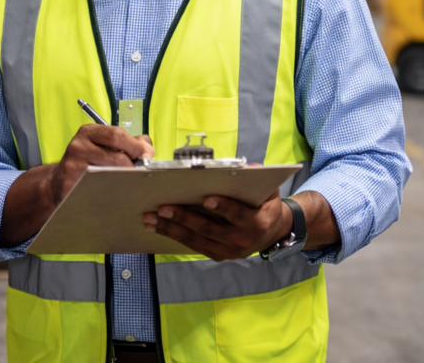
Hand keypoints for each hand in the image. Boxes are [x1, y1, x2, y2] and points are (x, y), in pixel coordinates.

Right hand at [50, 125, 153, 205]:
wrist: (59, 184)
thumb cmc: (89, 164)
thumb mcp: (106, 147)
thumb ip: (130, 144)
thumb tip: (148, 149)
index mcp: (89, 131)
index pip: (117, 134)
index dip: (136, 146)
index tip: (147, 156)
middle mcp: (79, 143)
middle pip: (115, 149)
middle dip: (133, 160)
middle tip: (141, 170)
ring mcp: (73, 162)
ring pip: (109, 168)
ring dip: (125, 175)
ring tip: (131, 180)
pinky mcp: (70, 181)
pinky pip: (98, 185)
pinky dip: (112, 187)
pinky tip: (117, 190)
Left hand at [143, 190, 293, 260]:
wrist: (272, 232)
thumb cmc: (266, 204)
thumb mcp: (269, 189)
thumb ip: (257, 179)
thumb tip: (245, 167)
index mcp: (256, 223)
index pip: (238, 215)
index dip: (223, 207)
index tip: (207, 198)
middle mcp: (241, 241)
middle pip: (209, 229)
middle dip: (184, 218)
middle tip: (163, 208)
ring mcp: (227, 252)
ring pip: (196, 240)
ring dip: (171, 229)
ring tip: (151, 219)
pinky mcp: (217, 255)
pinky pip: (193, 246)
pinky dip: (174, 236)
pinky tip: (158, 227)